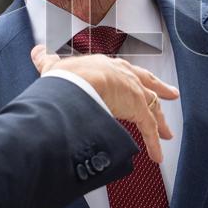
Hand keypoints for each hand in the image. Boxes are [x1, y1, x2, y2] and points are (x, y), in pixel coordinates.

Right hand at [31, 45, 177, 163]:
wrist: (78, 82)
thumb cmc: (68, 75)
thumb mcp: (54, 67)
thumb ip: (46, 60)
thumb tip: (37, 52)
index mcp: (106, 66)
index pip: (125, 70)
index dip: (132, 76)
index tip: (139, 79)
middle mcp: (124, 76)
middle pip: (147, 84)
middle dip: (159, 90)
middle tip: (171, 94)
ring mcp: (133, 93)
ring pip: (152, 108)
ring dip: (160, 122)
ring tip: (167, 133)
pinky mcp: (138, 110)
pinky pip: (149, 130)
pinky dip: (154, 144)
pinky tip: (158, 156)